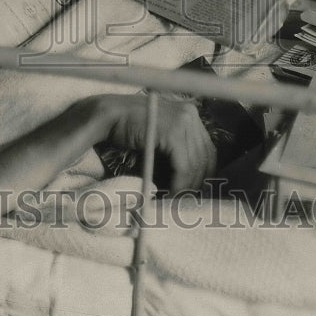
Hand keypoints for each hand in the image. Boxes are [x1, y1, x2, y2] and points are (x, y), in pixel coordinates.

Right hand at [97, 93, 215, 193]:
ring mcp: (183, 120)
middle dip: (196, 184)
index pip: (208, 152)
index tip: (191, 194)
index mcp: (190, 114)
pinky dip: (178, 184)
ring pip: (196, 165)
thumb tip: (197, 183)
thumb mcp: (160, 141)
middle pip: (206, 158)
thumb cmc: (131, 132)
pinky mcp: (173, 131)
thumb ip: (177, 153)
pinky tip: (169, 194)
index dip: (203, 176)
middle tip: (183, 202)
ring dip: (186, 187)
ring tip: (174, 200)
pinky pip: (184, 166)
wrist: (107, 117)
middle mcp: (190, 113)